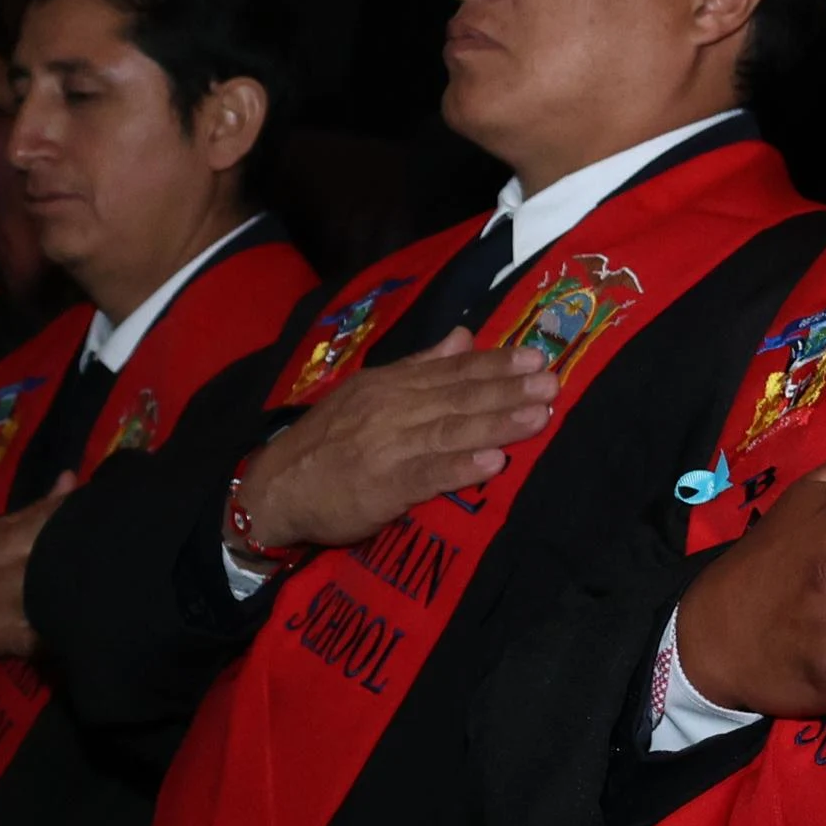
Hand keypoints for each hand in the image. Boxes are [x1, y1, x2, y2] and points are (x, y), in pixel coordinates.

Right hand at [231, 330, 554, 554]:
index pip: (451, 370)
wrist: (273, 489)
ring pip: (450, 432)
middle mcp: (391, 410)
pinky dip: (459, 468)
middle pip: (458, 397)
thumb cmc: (329, 441)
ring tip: (538, 417)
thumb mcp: (368, 393)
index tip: (536, 357)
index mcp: (390, 385)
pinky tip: (492, 463)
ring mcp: (387, 448)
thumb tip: (464, 336)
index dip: (494, 364)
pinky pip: (426, 475)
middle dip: (508, 390)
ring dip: (496, 424)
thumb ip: (419, 366)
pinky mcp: (381, 487)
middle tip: (552, 384)